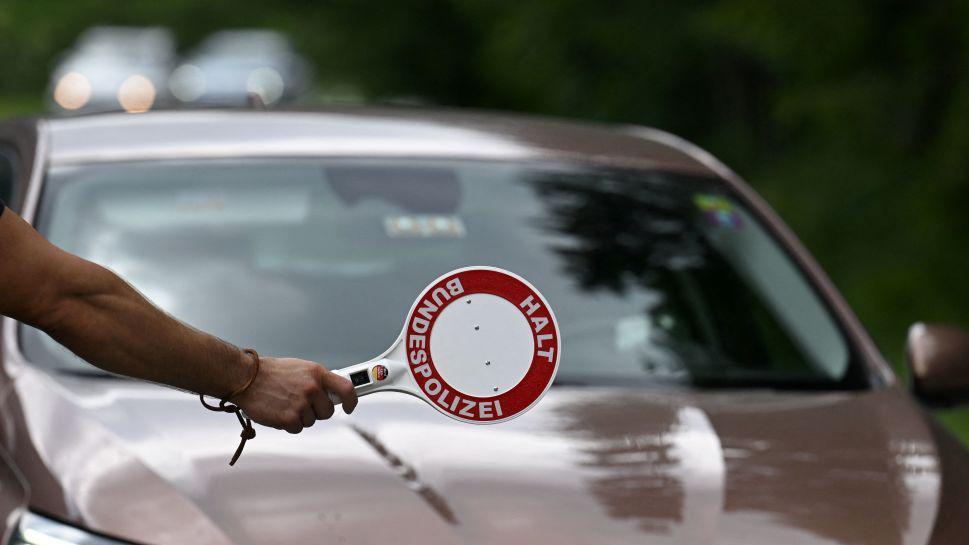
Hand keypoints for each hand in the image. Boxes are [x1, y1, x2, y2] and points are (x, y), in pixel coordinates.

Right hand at [231, 357, 357, 433]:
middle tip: (301, 403)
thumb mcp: (300, 368)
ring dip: (300, 417)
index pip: (346, 388)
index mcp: (317, 373)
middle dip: (316, 411)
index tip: (349, 406)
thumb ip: (317, 380)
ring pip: (311, 421)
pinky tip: (278, 411)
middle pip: (327, 412)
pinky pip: (297, 428)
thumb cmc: (271, 372)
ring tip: (285, 403)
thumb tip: (331, 393)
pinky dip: (288, 424)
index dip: (352, 400)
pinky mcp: (289, 418)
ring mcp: (301, 404)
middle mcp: (312, 388)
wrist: (245, 377)